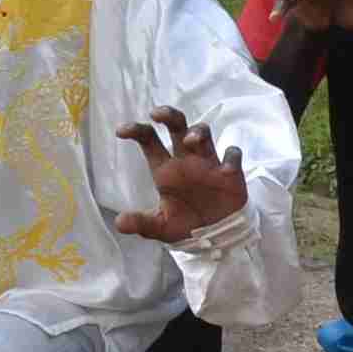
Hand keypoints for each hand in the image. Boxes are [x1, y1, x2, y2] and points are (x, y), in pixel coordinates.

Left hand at [111, 107, 249, 243]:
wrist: (216, 237)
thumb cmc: (186, 224)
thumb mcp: (161, 227)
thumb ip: (142, 223)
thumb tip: (120, 223)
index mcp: (165, 169)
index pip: (149, 141)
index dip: (137, 131)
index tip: (121, 131)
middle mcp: (185, 160)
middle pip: (177, 126)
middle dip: (168, 116)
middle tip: (157, 114)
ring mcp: (208, 164)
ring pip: (204, 134)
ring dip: (198, 132)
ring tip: (190, 141)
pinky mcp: (230, 173)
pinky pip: (232, 156)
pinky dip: (231, 157)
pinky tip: (226, 168)